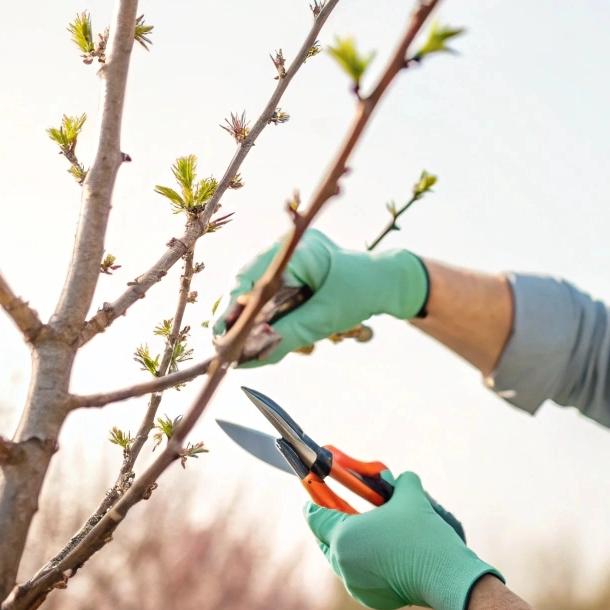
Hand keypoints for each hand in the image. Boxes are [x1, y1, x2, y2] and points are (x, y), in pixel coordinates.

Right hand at [215, 229, 428, 365]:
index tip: (220, 334)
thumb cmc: (363, 291)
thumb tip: (251, 360)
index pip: (249, 275)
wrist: (389, 282)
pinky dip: (265, 316)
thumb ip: (290, 336)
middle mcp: (286, 249)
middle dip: (236, 316)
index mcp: (296, 249)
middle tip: (226, 346)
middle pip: (246, 283)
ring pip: (255, 291)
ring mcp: (288, 259)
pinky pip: (268, 295)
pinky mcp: (292, 272)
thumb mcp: (326, 317)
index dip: (230, 307)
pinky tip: (262, 337)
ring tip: (241, 347)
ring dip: (250, 319)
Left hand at [304, 471, 500, 609]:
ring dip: (349, 546)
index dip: (315, 503)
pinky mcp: (368, 598)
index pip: (316, 518)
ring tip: (365, 533)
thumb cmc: (423, 534)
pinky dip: (364, 565)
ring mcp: (354, 584)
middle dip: (331, 526)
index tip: (314, 497)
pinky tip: (379, 555)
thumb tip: (399, 479)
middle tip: (340, 513)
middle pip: (325, 540)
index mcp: (343, 535)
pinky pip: (358, 577)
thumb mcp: (411, 497)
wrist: (444, 575)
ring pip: (342, 560)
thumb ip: (401, 482)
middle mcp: (342, 562)